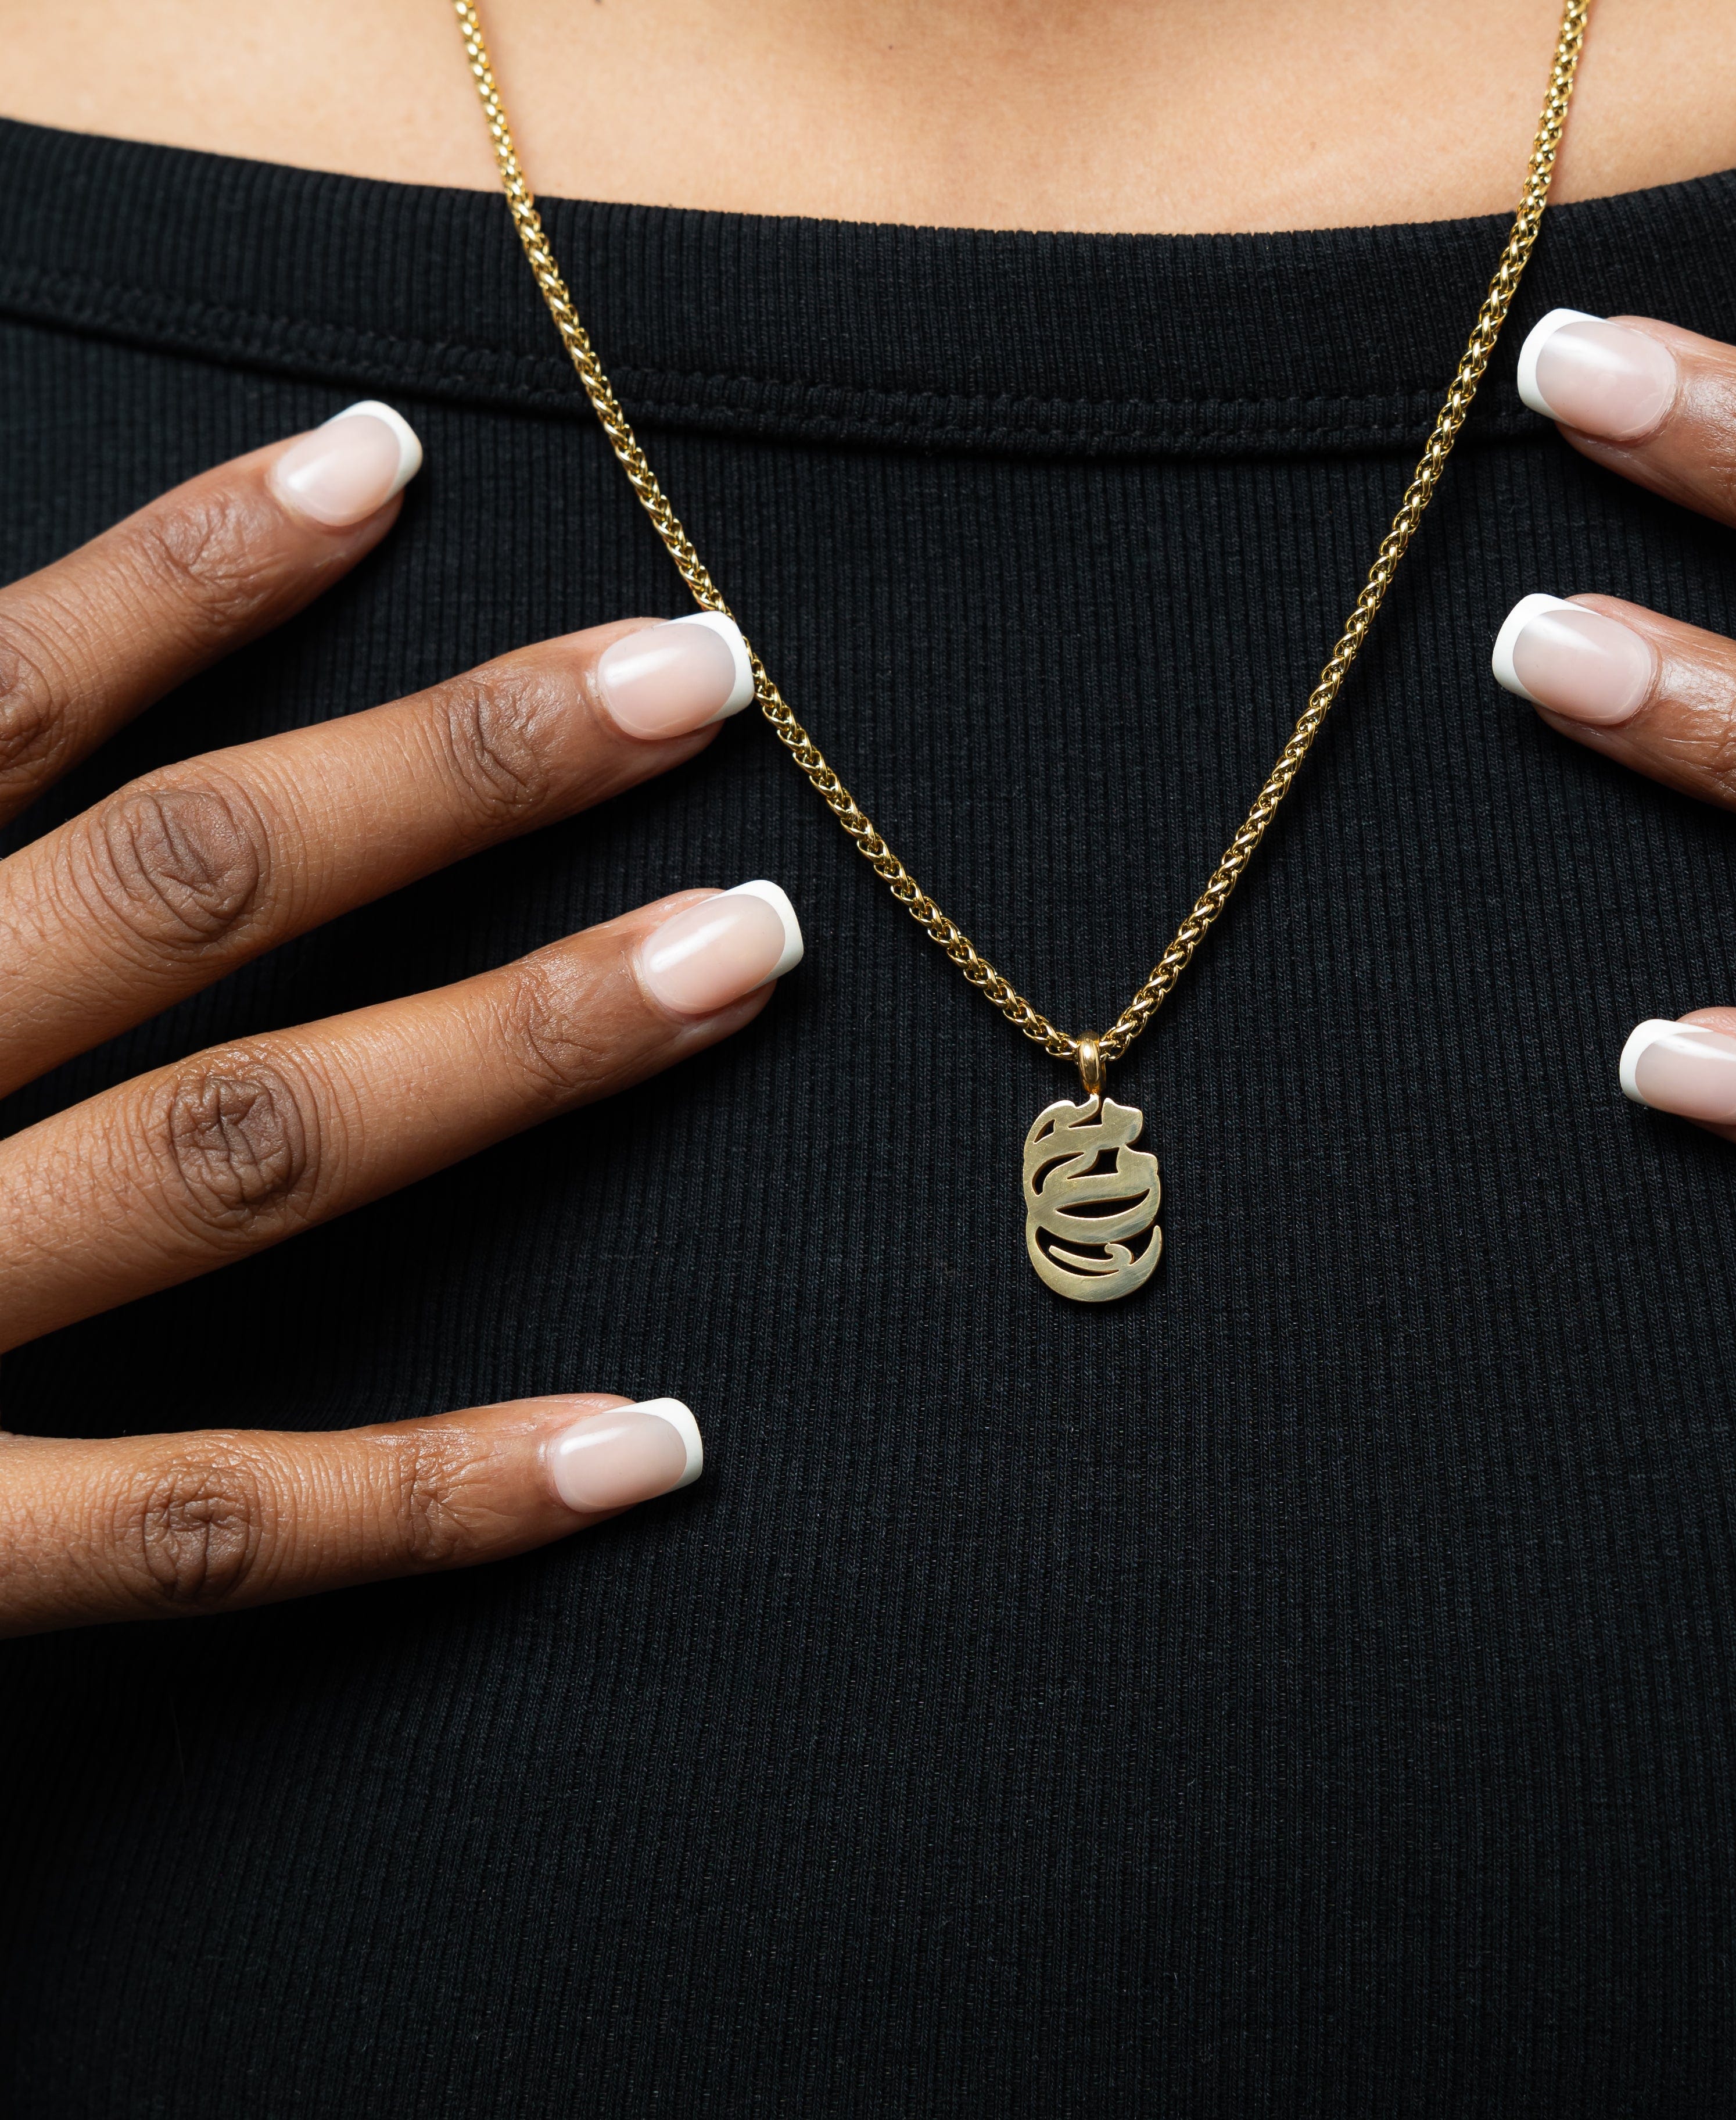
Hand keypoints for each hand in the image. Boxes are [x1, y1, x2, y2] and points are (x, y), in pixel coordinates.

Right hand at [0, 403, 799, 1633]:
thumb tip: (2, 718)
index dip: (191, 569)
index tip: (385, 467)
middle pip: (188, 884)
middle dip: (455, 770)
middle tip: (699, 674)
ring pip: (245, 1150)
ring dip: (515, 1046)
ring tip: (742, 945)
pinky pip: (194, 1525)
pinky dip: (426, 1495)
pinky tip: (646, 1445)